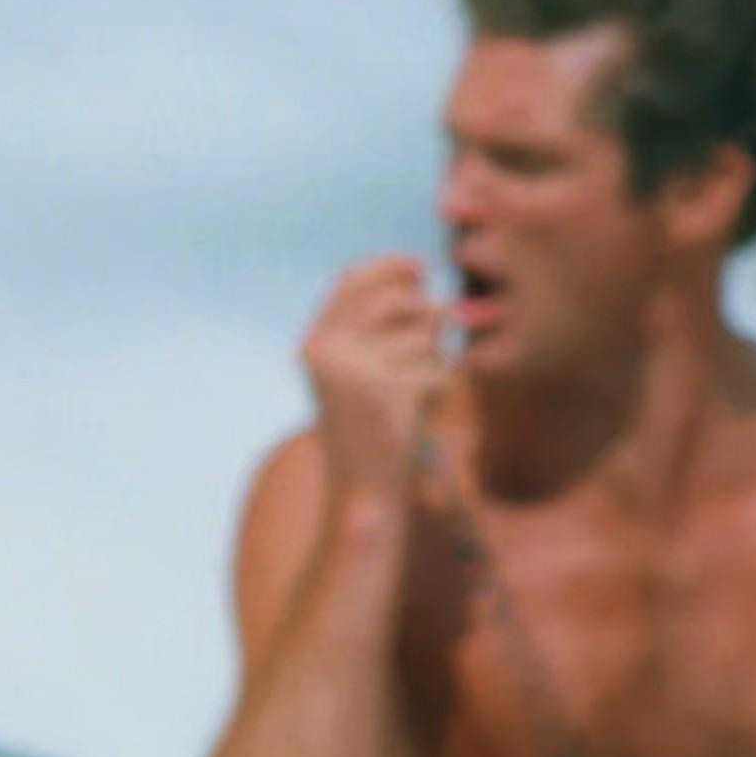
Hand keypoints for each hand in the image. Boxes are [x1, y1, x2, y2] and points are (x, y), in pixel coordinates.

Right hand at [300, 255, 449, 501]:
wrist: (363, 490)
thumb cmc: (369, 427)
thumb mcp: (362, 370)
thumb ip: (377, 325)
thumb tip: (418, 273)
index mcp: (314, 342)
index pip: (350, 281)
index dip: (387, 266)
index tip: (420, 267)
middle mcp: (327, 349)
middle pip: (395, 300)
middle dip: (427, 314)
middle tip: (441, 331)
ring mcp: (355, 368)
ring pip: (422, 334)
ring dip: (434, 358)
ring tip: (418, 390)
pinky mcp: (388, 390)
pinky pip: (437, 368)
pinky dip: (440, 390)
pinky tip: (421, 415)